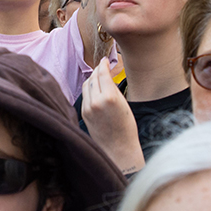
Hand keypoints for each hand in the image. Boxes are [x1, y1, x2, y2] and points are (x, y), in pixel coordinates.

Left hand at [80, 58, 144, 174]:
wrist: (119, 149)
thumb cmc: (126, 128)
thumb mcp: (124, 104)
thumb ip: (113, 89)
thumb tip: (106, 75)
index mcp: (109, 97)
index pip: (102, 73)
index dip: (103, 64)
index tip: (105, 60)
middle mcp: (96, 101)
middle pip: (92, 77)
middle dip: (97, 70)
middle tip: (102, 67)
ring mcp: (88, 107)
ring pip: (86, 85)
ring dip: (92, 79)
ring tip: (98, 77)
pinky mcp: (84, 113)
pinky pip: (85, 95)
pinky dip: (89, 89)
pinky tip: (95, 89)